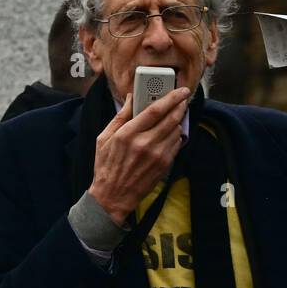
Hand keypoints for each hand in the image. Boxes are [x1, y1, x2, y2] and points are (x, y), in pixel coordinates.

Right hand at [88, 86, 190, 224]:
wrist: (112, 196)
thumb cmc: (106, 167)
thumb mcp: (104, 138)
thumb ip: (120, 117)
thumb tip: (131, 98)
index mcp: (127, 134)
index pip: (155, 110)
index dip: (171, 97)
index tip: (180, 90)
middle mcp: (144, 144)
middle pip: (171, 118)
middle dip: (180, 106)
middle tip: (182, 99)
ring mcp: (157, 155)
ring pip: (176, 130)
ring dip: (177, 121)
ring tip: (173, 117)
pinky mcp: (164, 165)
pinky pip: (176, 144)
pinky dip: (175, 136)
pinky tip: (169, 135)